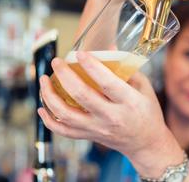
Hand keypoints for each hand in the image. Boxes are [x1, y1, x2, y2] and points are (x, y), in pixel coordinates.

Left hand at [38, 52, 182, 176]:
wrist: (146, 143)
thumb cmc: (147, 112)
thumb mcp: (143, 87)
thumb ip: (126, 68)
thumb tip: (108, 46)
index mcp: (129, 102)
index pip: (107, 83)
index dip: (91, 66)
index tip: (79, 53)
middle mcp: (111, 117)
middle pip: (81, 96)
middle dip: (65, 75)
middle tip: (57, 61)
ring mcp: (98, 128)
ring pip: (66, 115)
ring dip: (50, 96)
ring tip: (44, 80)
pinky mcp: (89, 136)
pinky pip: (63, 131)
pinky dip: (48, 120)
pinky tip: (42, 107)